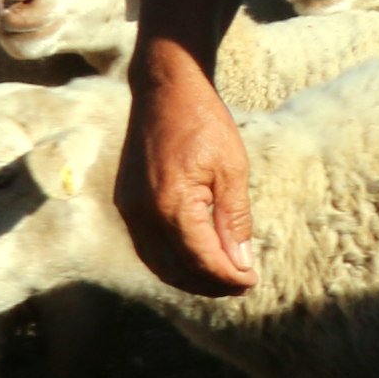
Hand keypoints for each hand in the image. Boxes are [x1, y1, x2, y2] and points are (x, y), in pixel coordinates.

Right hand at [119, 52, 259, 295]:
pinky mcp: (127, 203)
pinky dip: (170, 261)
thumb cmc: (204, 124)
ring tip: (222, 280)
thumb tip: (241, 261)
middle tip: (241, 286)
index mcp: (171, 205)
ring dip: (189, 277)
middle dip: (210, 283)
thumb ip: (234, 219)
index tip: (251, 282)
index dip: (227, 277)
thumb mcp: (232, 170)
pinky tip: (194, 261)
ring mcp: (130, 209)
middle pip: (176, 268)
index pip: (201, 259)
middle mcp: (143, 213)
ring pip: (157, 262)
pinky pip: (146, 246)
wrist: (165, 91)